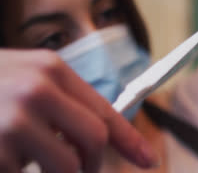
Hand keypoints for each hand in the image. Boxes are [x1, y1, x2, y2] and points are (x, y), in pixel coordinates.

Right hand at [0, 49, 156, 171]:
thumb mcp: (22, 77)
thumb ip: (59, 100)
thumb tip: (93, 136)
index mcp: (52, 69)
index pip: (104, 110)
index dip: (131, 139)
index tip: (149, 159)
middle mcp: (39, 90)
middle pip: (95, 139)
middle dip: (92, 163)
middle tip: (82, 171)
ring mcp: (15, 119)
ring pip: (66, 166)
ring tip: (25, 158)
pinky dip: (16, 171)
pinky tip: (2, 156)